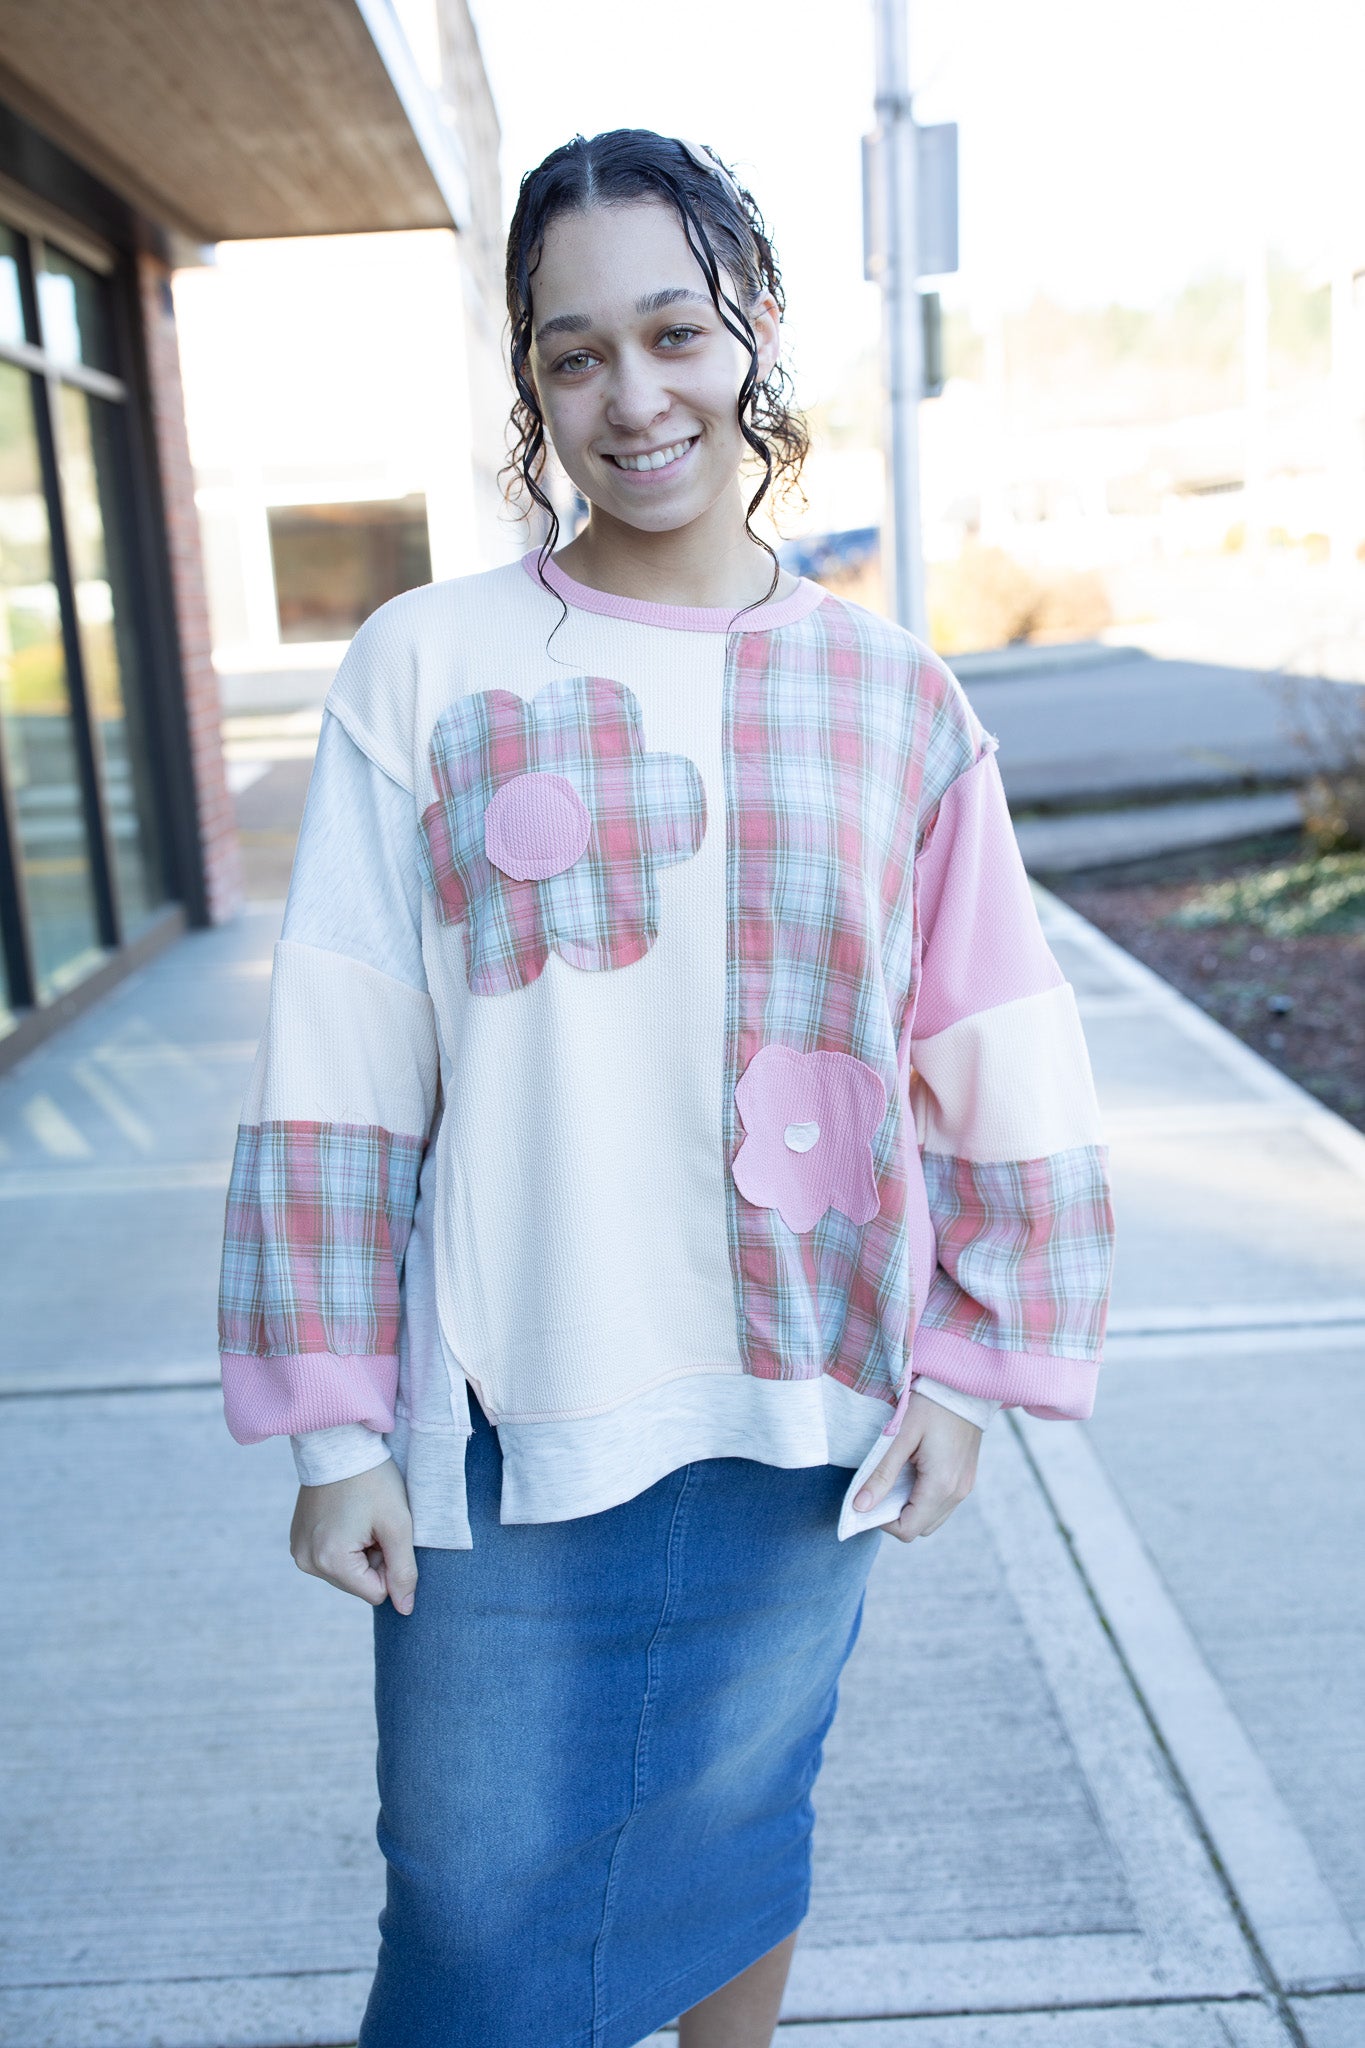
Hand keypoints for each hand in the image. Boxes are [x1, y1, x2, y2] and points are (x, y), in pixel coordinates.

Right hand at [289, 1458, 417, 1612]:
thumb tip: (406, 1610)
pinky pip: (330, 1558)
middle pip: (358, 1584)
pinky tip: (346, 1515)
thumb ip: (404, 1570)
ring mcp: (298, 1551)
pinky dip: (344, 1542)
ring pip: (346, 1572)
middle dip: (372, 1558)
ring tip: (359, 1516)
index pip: (376, 1593)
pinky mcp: (296, 1540)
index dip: (389, 1566)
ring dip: (359, 1551)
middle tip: (372, 1522)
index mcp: (330, 1561)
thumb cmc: (373, 1480)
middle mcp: (306, 1562)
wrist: (339, 1442)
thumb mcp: (398, 1524)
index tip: (384, 1533)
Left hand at [852, 1389, 982, 1542]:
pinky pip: (943, 1503)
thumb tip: (860, 1507)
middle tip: (880, 1486)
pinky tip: (914, 1472)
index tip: (869, 1497)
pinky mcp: (967, 1478)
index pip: (908, 1530)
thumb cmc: (930, 1405)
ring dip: (911, 1507)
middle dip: (896, 1516)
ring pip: (933, 1518)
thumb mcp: (899, 1436)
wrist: (964, 1384)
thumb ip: (881, 1474)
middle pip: (920, 1528)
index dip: (882, 1522)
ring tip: (897, 1477)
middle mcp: (958, 1493)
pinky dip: (925, 1498)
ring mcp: (965, 1486)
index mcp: (941, 1486)